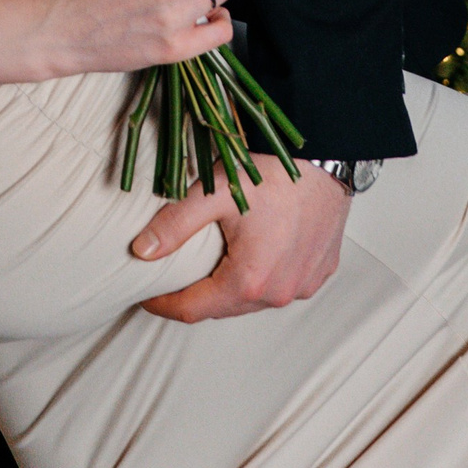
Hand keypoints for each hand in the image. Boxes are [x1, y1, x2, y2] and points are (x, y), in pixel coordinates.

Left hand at [132, 161, 348, 321]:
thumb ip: (174, 224)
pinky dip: (261, 279)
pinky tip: (250, 257)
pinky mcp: (318, 274)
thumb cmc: (272, 172)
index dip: (164, 304)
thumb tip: (142, 251)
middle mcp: (280, 292)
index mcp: (249, 280)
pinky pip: (281, 287)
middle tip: (171, 280)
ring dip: (229, 290)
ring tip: (208, 268)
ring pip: (254, 301)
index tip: (146, 296)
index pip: (194, 310)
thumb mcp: (214, 194)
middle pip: (224, 308)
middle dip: (195, 297)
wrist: (325, 157)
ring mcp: (303, 286)